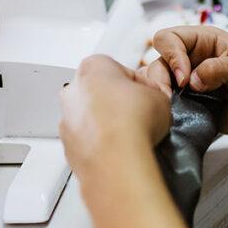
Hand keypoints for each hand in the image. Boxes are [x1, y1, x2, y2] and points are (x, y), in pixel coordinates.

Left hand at [59, 55, 170, 178]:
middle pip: (101, 93)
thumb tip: (152, 98)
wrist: (118, 160)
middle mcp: (73, 89)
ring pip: (91, 117)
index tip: (150, 98)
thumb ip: (153, 92)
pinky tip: (117, 149)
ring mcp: (66, 118)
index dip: (142, 87)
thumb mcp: (160, 96)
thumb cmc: (135, 123)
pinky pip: (87, 140)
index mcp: (94, 67)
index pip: (123, 72)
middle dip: (118, 103)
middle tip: (140, 117)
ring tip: (129, 136)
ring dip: (107, 124)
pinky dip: (99, 144)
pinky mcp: (67, 145)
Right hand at [143, 26, 227, 139]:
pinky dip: (162, 108)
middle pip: (158, 60)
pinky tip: (169, 115)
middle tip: (171, 96)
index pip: (170, 38)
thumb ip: (218, 69)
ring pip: (156, 82)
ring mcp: (187, 83)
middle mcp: (191, 59)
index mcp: (203, 41)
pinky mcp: (187, 104)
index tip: (184, 79)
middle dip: (160, 77)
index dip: (172, 56)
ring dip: (157, 92)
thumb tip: (192, 80)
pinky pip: (164, 103)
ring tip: (168, 107)